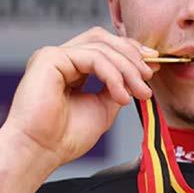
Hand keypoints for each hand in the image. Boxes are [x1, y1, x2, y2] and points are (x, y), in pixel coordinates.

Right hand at [0, 27, 158, 171]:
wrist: (40, 153)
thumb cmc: (64, 138)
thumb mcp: (103, 108)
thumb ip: (117, 87)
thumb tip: (138, 75)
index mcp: (70, 68)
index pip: (104, 46)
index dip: (130, 52)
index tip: (153, 66)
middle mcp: (61, 58)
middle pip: (103, 39)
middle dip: (131, 55)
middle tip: (148, 77)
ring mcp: (54, 56)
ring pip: (100, 46)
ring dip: (126, 68)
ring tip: (139, 91)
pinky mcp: (49, 58)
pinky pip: (92, 57)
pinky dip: (113, 74)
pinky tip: (121, 95)